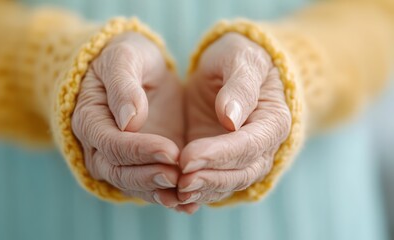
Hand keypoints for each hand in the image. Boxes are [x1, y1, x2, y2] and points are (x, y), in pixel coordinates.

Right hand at [71, 32, 183, 207]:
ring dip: (159, 192)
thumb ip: (124, 85)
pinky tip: (189, 203)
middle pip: (118, 171)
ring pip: (133, 184)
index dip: (139, 150)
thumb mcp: (124, 58)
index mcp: (90, 118)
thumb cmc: (126, 56)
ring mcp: (119, 157)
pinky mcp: (140, 162)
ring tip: (188, 196)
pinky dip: (167, 196)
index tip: (169, 150)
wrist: (135, 67)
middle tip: (180, 176)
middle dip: (150, 176)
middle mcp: (99, 145)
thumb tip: (129, 120)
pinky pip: (149, 185)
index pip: (110, 143)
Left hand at [176, 33, 290, 210]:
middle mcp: (263, 146)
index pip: (249, 144)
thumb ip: (240, 86)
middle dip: (211, 178)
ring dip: (204, 191)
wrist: (232, 68)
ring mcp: (243, 157)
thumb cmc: (239, 57)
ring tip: (176, 193)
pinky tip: (176, 196)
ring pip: (229, 184)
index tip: (188, 157)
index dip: (219, 154)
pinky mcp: (223, 161)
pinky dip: (198, 193)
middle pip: (242, 172)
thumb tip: (231, 118)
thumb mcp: (240, 59)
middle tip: (181, 181)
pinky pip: (215, 183)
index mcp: (273, 120)